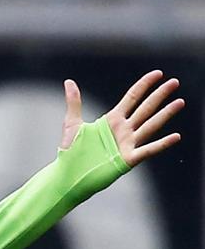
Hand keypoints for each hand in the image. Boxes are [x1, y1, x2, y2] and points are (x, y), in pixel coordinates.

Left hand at [60, 71, 182, 166]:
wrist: (68, 175)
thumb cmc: (71, 151)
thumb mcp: (72, 123)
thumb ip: (74, 102)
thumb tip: (68, 82)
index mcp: (112, 120)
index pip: (133, 97)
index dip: (145, 85)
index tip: (158, 73)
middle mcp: (123, 130)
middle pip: (146, 108)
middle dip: (160, 95)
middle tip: (175, 82)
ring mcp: (127, 144)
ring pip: (150, 125)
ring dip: (165, 114)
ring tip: (180, 102)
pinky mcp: (128, 159)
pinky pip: (148, 150)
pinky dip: (162, 144)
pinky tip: (175, 136)